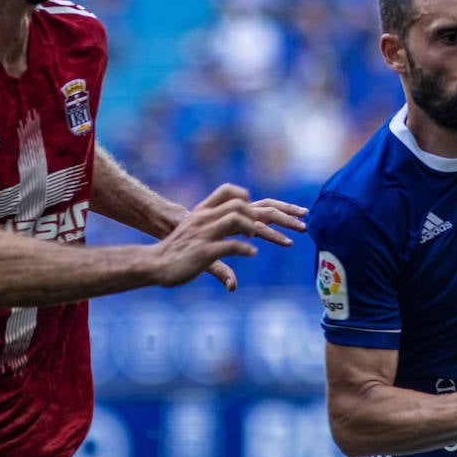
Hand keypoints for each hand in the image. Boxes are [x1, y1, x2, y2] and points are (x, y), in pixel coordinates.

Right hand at [152, 184, 300, 289]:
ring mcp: (206, 232)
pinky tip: (254, 253)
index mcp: (208, 210)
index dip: (264, 201)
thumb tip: (247, 245)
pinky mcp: (203, 250)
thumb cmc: (179, 251)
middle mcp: (208, 217)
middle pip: (247, 205)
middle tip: (302, 225)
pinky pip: (229, 245)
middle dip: (279, 214)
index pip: (237, 194)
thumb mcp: (203, 237)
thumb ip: (225, 236)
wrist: (154, 263)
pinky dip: (245, 248)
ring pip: (239, 219)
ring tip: (283, 242)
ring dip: (263, 230)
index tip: (289, 211)